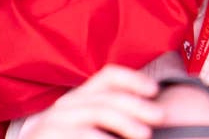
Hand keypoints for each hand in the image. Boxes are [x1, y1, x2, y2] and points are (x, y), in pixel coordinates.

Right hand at [23, 65, 163, 138]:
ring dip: (126, 123)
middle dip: (137, 105)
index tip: (155, 90)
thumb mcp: (85, 125)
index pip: (108, 76)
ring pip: (99, 113)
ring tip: (145, 135)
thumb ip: (108, 118)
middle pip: (108, 97)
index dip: (133, 79)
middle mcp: (66, 105)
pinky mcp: (48, 136)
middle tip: (160, 116)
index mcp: (78, 98)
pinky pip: (82, 135)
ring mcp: (55, 121)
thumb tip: (146, 119)